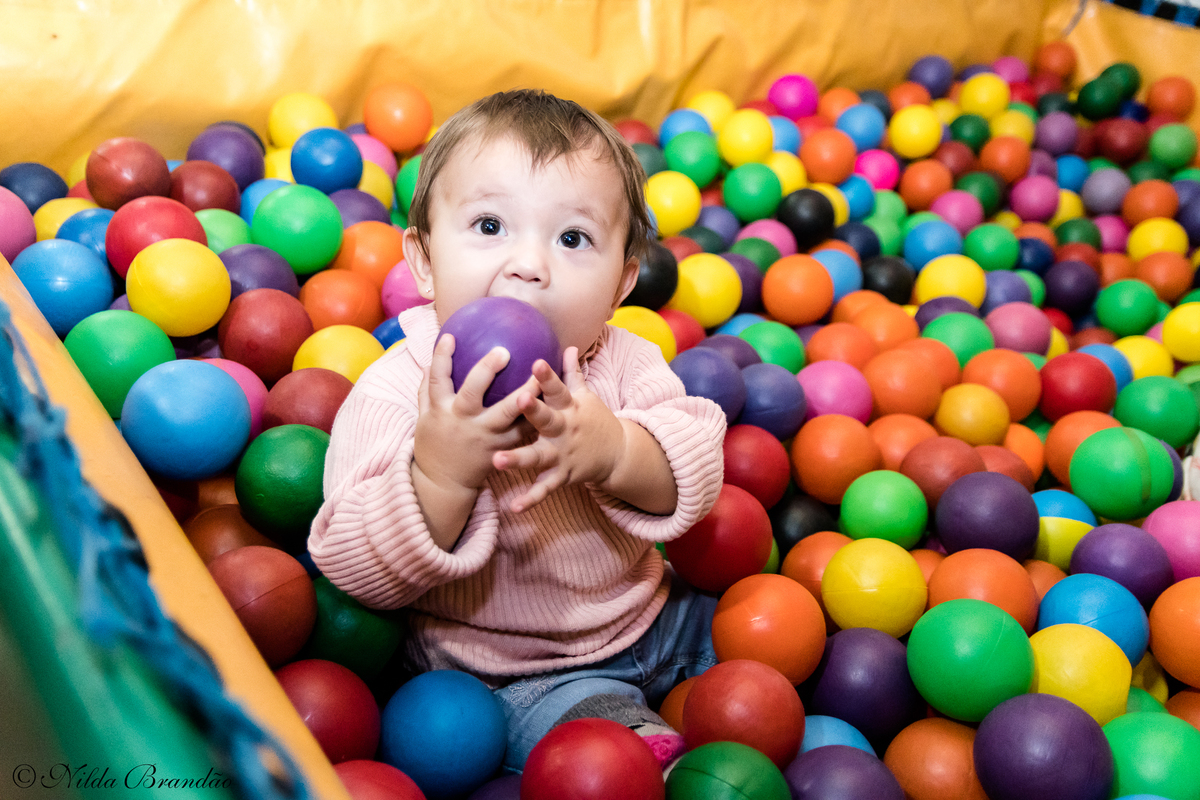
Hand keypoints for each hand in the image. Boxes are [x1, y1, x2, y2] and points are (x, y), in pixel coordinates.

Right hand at [413, 334, 536, 495]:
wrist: (444, 484)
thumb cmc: (434, 445)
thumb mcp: (424, 418)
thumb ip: (426, 391)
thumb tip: (429, 363)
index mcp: (441, 410)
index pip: (437, 380)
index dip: (442, 358)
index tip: (450, 336)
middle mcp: (463, 421)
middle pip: (473, 392)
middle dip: (486, 370)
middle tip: (503, 350)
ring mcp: (483, 436)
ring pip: (506, 414)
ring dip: (525, 396)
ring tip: (540, 377)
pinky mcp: (501, 450)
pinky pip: (522, 432)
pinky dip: (535, 418)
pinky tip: (551, 401)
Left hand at [493, 347, 625, 512]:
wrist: (617, 454)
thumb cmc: (593, 419)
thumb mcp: (586, 396)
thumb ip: (573, 373)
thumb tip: (568, 345)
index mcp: (569, 407)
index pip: (558, 388)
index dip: (547, 376)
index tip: (536, 363)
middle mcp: (565, 430)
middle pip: (548, 419)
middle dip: (534, 410)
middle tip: (519, 400)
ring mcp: (563, 454)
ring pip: (538, 456)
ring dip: (518, 459)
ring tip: (498, 460)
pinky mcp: (562, 476)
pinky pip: (544, 488)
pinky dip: (530, 498)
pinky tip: (513, 507)